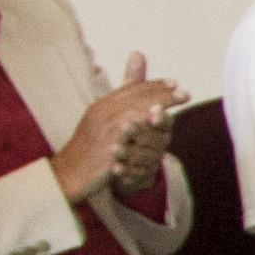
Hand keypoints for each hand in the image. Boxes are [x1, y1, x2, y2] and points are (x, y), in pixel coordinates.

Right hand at [55, 57, 179, 201]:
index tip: (174, 83)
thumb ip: (122, 108)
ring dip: (157, 104)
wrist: (70, 172)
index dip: (154, 85)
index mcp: (102, 105)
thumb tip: (135, 98)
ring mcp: (103, 127)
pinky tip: (157, 120)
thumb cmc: (91, 147)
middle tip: (184, 93)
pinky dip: (140, 123)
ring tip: (178, 102)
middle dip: (162, 93)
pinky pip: (125, 131)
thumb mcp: (104, 123)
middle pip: (136, 97)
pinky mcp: (106, 144)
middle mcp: (102, 112)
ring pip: (133, 110)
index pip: (131, 89)